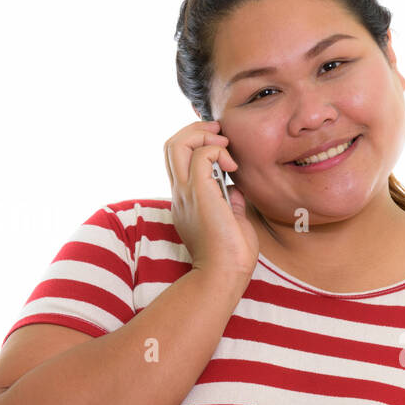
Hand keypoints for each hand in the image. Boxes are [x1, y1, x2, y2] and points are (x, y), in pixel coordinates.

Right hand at [164, 119, 259, 280]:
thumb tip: (234, 187)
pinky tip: (232, 167)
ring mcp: (185, 192)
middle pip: (170, 145)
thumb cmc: (231, 255)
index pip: (178, 160)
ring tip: (225, 147)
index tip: (222, 147)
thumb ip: (229, 201)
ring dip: (203, 136)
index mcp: (185, 200)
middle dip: (196, 130)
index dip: (196, 144)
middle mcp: (180, 193)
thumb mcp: (231, 220)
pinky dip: (217, 151)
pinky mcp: (198, 193)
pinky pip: (200, 155)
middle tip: (220, 134)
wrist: (224, 274)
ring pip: (176, 143)